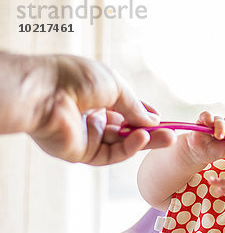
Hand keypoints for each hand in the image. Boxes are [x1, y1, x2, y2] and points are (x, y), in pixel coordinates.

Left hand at [2, 52, 174, 164]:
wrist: (45, 92)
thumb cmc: (76, 79)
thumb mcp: (116, 86)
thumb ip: (136, 107)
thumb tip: (153, 121)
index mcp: (95, 95)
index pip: (124, 109)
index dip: (143, 114)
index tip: (161, 118)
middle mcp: (90, 116)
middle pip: (127, 129)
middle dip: (150, 131)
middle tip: (172, 134)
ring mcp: (86, 136)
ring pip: (122, 143)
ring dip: (145, 141)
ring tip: (167, 137)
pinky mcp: (81, 153)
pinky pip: (110, 154)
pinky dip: (129, 148)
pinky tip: (142, 138)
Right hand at [184, 111, 224, 165]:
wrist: (198, 154)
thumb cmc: (213, 151)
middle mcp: (223, 124)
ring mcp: (213, 121)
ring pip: (219, 119)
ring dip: (220, 126)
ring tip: (218, 136)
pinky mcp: (202, 120)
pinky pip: (206, 114)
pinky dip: (208, 117)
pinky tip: (209, 123)